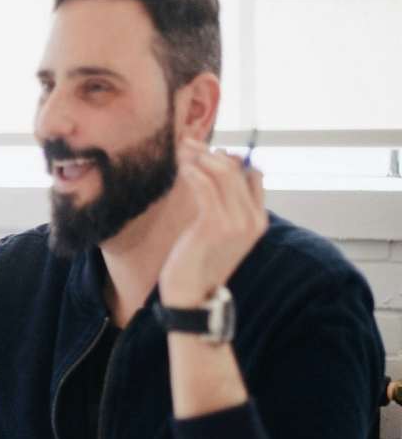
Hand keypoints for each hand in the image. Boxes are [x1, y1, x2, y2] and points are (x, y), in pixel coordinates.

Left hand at [159, 137, 267, 306]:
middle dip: (210, 152)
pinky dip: (192, 171)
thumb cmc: (198, 262)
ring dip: (198, 157)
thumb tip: (213, 172)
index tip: (206, 152)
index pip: (252, 175)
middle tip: (187, 143)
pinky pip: (205, 186)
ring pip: (221, 174)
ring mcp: (236, 222)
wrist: (190, 295)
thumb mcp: (216, 232)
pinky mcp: (215, 224)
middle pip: (236, 170)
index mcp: (258, 220)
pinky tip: (181, 166)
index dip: (231, 159)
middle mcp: (252, 219)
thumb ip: (221, 206)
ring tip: (180, 149)